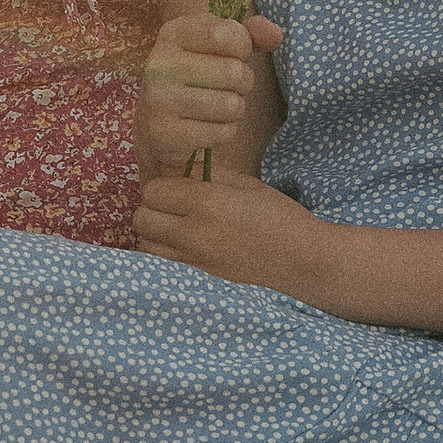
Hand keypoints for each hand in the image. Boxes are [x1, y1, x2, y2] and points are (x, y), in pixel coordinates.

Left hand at [131, 165, 320, 298]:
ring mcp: (194, 258)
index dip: (162, 184)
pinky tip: (182, 242)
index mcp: (207, 202)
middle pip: (142, 217)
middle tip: (171, 203)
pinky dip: (163, 249)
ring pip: (146, 242)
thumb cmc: (278, 215)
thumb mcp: (245, 183)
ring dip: (154, 230)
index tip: (175, 185)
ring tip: (174, 223)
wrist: (299, 258)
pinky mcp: (198, 274)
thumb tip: (178, 168)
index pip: (153, 190)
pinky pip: (162, 261)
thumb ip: (207, 174)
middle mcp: (194, 231)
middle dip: (152, 206)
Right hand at [138, 11, 283, 169]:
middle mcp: (160, 64)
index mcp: (173, 33)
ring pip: (231, 106)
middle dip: (243, 82)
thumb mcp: (217, 44)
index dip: (243, 47)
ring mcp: (158, 100)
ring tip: (217, 105)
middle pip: (234, 73)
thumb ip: (249, 33)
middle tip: (227, 86)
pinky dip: (224, 131)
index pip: (228, 35)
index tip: (232, 54)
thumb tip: (276, 34)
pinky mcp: (164, 134)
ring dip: (235, 109)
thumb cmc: (196, 72)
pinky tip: (207, 125)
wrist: (153, 118)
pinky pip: (223, 133)